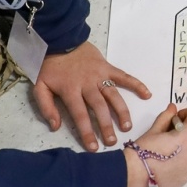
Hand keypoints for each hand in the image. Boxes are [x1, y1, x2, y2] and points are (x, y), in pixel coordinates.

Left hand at [34, 42, 151, 148]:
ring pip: (113, 96)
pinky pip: (124, 76)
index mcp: (70, 90)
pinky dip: (136, 84)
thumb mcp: (39, 86)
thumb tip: (55, 126)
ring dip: (121, 112)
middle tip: (112, 142)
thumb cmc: (50, 66)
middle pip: (99, 108)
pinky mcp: (108, 67)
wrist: (59, 39)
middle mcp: (87, 84)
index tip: (93, 148)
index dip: (87, 132)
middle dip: (106, 126)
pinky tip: (147, 94)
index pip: (80, 115)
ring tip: (127, 127)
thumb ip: (46, 107)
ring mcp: (99, 75)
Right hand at [122, 104, 186, 186]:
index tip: (178, 117)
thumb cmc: (141, 152)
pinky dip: (186, 156)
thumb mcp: (153, 131)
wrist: (133, 176)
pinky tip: (170, 158)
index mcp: (186, 138)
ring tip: (172, 145)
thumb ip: (166, 117)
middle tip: (176, 129)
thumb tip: (173, 108)